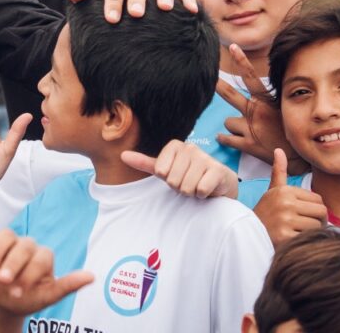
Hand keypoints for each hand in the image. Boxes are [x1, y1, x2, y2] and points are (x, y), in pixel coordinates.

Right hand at [0, 223, 92, 314]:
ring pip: (4, 234)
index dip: (30, 273)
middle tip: (3, 280)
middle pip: (22, 245)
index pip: (40, 257)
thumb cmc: (27, 299)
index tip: (18, 292)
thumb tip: (92, 276)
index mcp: (42, 257)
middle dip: (13, 263)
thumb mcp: (47, 298)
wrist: (3, 302)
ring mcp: (7, 241)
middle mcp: (25, 246)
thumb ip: (67, 286)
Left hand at [121, 139, 238, 198]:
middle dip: (179, 187)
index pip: (160, 171)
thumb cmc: (187, 174)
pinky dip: (202, 195)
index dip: (167, 179)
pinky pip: (200, 190)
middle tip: (188, 182)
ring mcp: (205, 158)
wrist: (217, 182)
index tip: (176, 175)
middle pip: (173, 181)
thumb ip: (144, 163)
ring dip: (191, 192)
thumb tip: (122, 155)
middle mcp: (190, 148)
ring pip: (186, 187)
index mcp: (175, 145)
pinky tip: (207, 188)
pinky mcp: (218, 170)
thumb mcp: (165, 169)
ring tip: (197, 184)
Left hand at [215, 45, 306, 172]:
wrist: (299, 156)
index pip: (251, 77)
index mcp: (266, 101)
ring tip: (247, 131)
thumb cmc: (291, 130)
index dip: (241, 60)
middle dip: (217, 85)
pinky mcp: (246, 145)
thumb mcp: (284, 109)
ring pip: (228, 122)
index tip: (232, 47)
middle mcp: (256, 112)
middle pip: (230, 95)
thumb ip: (267, 100)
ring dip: (233, 126)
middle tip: (207, 77)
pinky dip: (225, 139)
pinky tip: (230, 140)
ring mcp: (250, 128)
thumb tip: (255, 91)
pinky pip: (225, 138)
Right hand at [253, 149, 326, 245]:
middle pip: (321, 212)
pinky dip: (305, 241)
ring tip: (297, 232)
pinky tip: (293, 240)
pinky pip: (310, 237)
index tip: (302, 215)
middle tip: (304, 226)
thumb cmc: (266, 213)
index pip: (318, 199)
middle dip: (317, 221)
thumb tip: (278, 150)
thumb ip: (279, 172)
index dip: (314, 209)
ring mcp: (285, 220)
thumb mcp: (272, 191)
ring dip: (311, 232)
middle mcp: (285, 203)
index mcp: (285, 191)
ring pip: (317, 226)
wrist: (248, 235)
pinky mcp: (285, 236)